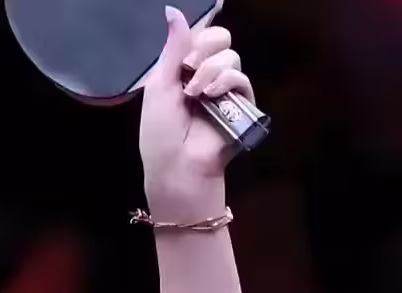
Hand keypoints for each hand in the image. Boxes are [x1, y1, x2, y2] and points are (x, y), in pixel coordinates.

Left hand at [138, 6, 255, 221]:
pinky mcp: (240, 105)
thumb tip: (173, 9)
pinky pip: (241, 77)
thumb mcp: (160, 86)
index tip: (198, 30)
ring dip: (211, 70)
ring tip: (195, 93)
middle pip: (219, 39)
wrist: (177, 167)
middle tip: (189, 68)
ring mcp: (224, 91)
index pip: (197, 37)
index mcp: (182, 73)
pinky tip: (211, 94)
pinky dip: (226, 80)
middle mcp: (204, 78)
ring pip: (230, 56)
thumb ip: (173, 48)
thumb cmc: (160, 133)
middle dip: (204, 47)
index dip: (198, 32)